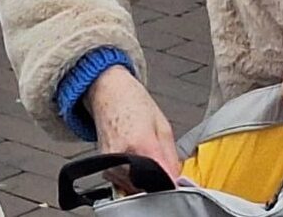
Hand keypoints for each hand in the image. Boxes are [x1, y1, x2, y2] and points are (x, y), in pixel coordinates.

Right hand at [88, 67, 180, 185]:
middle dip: (158, 182)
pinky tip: (134, 160)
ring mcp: (110, 165)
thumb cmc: (133, 103)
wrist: (108, 93)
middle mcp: (122, 157)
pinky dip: (132, 179)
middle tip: (160, 164)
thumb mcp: (163, 126)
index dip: (172, 183)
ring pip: (135, 189)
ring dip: (145, 182)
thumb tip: (177, 181)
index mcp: (141, 142)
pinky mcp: (105, 169)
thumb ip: (172, 157)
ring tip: (144, 157)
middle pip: (148, 187)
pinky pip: (124, 184)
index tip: (177, 183)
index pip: (161, 178)